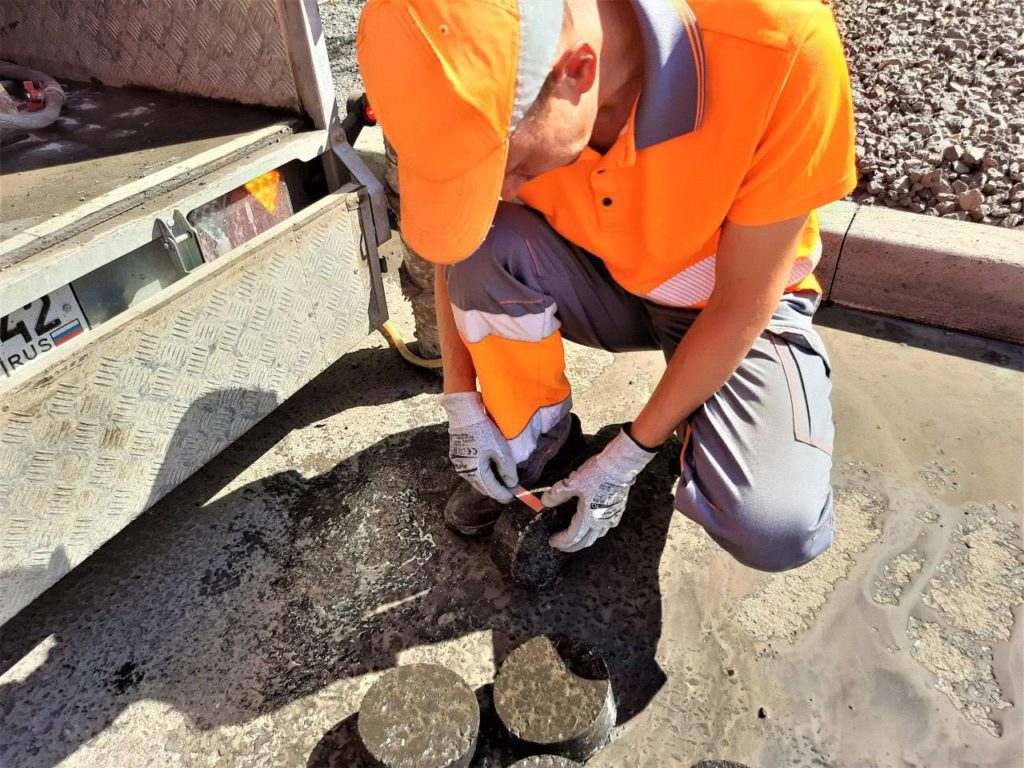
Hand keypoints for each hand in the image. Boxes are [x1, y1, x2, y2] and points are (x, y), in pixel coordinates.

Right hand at [441, 392, 517, 502]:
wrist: (464, 414)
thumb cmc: (483, 430)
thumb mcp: (500, 450)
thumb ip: (507, 469)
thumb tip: (512, 483)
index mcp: (476, 473)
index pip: (492, 491)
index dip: (504, 495)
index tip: (513, 497)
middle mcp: (465, 473)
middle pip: (483, 488)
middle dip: (496, 490)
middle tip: (509, 490)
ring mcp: (459, 466)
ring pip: (477, 480)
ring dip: (489, 482)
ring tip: (501, 480)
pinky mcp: (457, 458)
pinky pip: (472, 472)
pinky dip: (482, 474)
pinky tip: (489, 469)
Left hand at [543, 428, 657, 551]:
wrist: (620, 465)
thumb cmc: (597, 474)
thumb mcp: (572, 483)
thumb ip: (557, 495)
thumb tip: (544, 501)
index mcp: (589, 518)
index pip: (572, 537)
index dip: (561, 541)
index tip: (553, 541)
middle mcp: (601, 522)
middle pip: (585, 542)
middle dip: (572, 546)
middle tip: (562, 545)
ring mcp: (612, 517)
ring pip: (597, 535)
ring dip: (585, 539)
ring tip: (576, 536)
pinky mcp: (619, 510)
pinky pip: (606, 526)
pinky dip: (597, 530)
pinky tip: (594, 523)